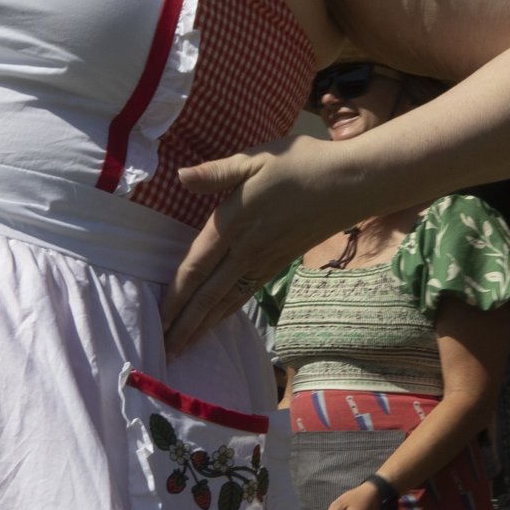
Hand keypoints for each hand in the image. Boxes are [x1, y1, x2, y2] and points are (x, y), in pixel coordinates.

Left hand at [166, 133, 351, 350]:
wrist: (351, 184)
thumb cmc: (302, 163)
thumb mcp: (256, 158)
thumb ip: (217, 173)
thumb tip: (180, 176)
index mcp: (233, 223)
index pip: (196, 266)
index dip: (175, 294)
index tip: (158, 318)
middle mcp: (246, 250)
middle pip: (209, 294)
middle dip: (185, 323)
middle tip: (166, 352)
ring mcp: (265, 261)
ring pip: (228, 300)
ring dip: (204, 325)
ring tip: (185, 346)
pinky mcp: (280, 263)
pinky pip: (247, 294)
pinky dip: (229, 312)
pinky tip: (219, 320)